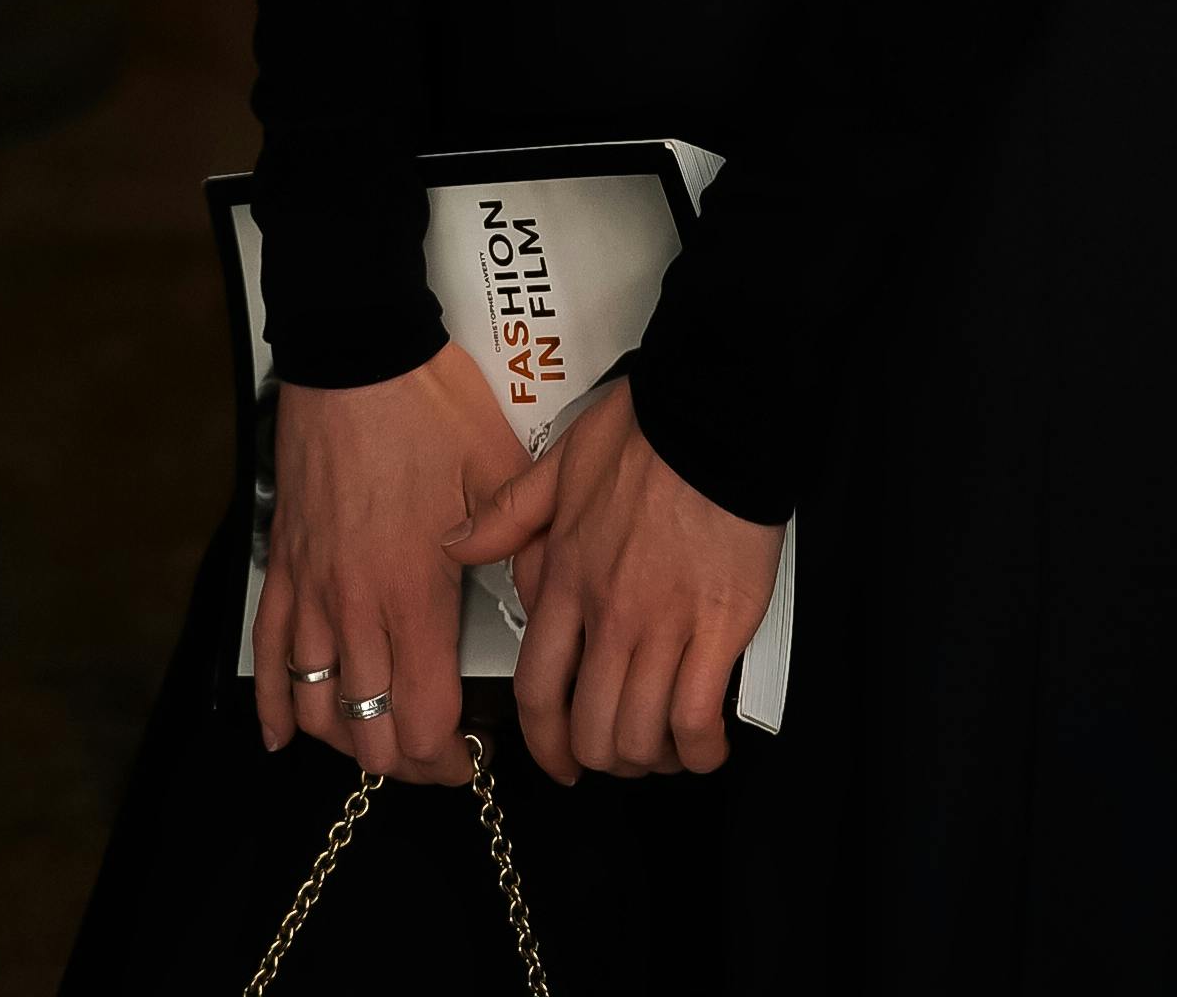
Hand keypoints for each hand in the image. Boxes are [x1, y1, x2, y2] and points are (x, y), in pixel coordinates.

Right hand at [255, 342, 516, 785]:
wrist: (356, 351)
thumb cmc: (430, 404)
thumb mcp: (498, 469)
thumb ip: (523, 544)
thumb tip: (549, 599)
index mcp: (414, 594)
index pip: (422, 724)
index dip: (449, 761)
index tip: (475, 752)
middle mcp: (356, 607)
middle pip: (369, 733)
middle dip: (406, 763)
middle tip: (436, 752)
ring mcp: (311, 588)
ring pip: (315, 707)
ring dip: (347, 739)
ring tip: (379, 736)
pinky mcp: (282, 563)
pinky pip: (265, 651)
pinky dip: (272, 703)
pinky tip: (284, 734)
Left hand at [447, 378, 781, 782]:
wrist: (715, 416)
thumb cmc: (644, 434)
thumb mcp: (559, 465)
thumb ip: (507, 515)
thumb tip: (456, 544)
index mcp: (567, 578)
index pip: (537, 689)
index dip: (545, 743)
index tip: (558, 759)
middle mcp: (609, 614)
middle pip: (591, 729)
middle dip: (601, 758)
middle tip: (616, 752)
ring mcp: (665, 625)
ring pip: (641, 734)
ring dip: (649, 758)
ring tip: (662, 748)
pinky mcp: (719, 628)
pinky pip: (699, 716)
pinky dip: (699, 748)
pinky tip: (703, 743)